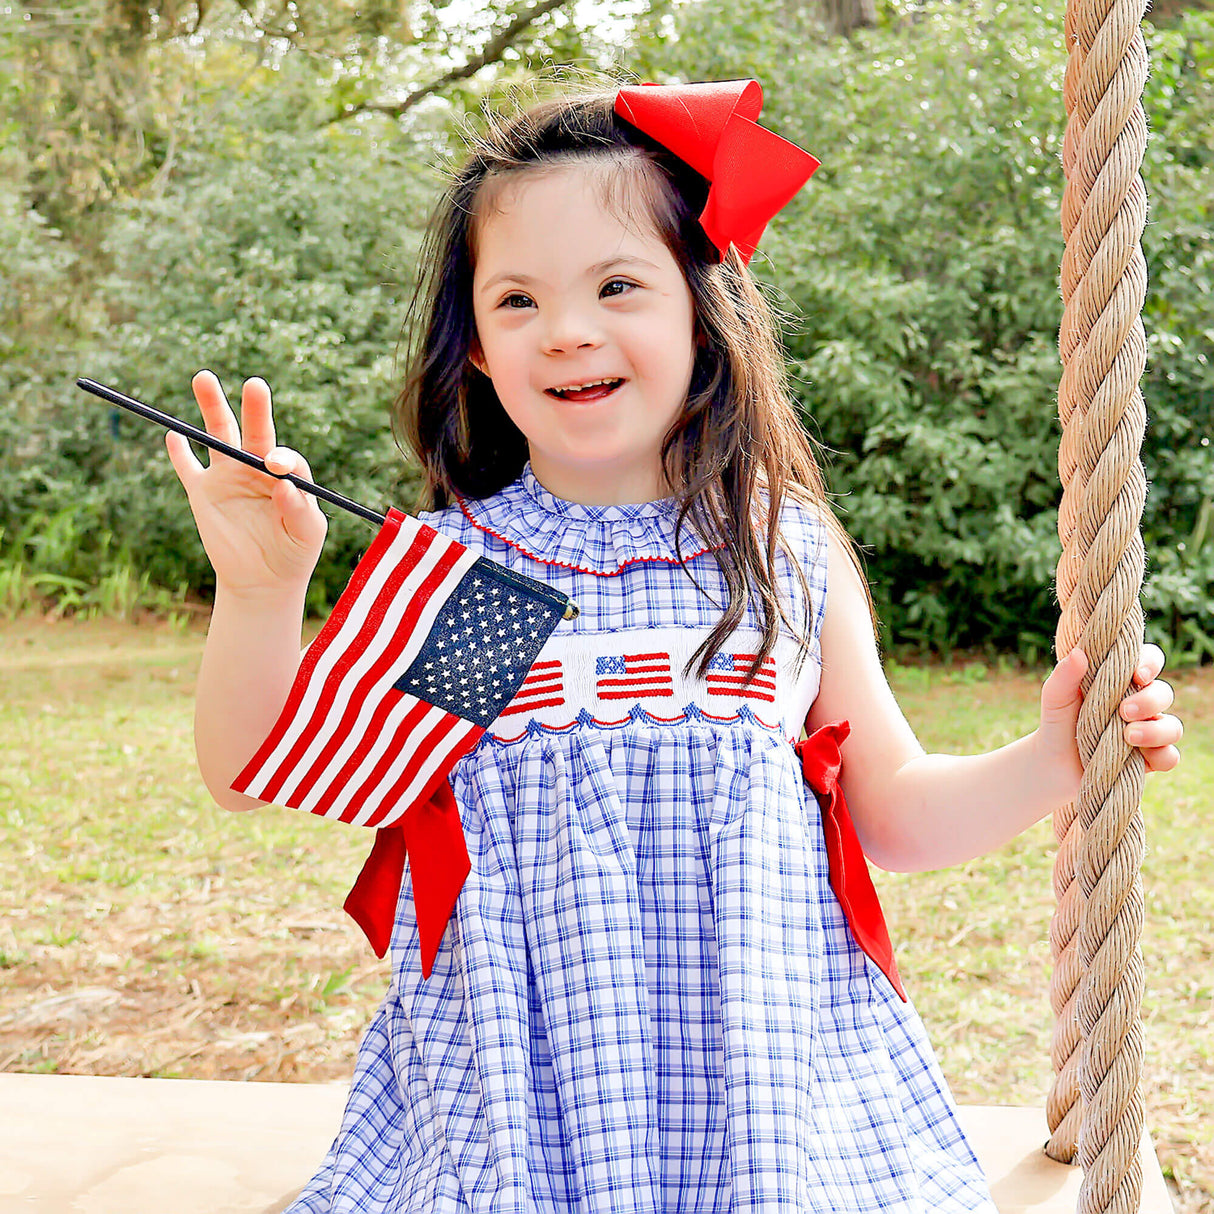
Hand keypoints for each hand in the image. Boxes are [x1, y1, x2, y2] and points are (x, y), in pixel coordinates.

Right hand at [166, 371, 327, 597]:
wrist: (263, 581)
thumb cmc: (294, 553)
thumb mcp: (307, 534)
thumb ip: (300, 509)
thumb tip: (284, 484)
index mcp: (286, 475)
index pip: (285, 456)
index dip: (283, 458)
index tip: (276, 465)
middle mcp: (256, 468)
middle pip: (254, 431)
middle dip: (255, 408)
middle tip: (256, 385)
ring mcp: (228, 477)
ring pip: (218, 435)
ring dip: (213, 407)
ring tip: (205, 378)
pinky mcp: (203, 493)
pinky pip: (188, 468)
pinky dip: (179, 454)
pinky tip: (174, 435)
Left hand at [1039, 644, 1181, 792]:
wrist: (1051, 768)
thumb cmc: (1057, 724)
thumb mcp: (1055, 699)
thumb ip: (1064, 677)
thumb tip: (1078, 653)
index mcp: (1120, 682)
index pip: (1148, 661)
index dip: (1150, 663)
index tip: (1137, 674)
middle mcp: (1139, 705)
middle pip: (1163, 693)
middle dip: (1150, 700)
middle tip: (1124, 711)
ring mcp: (1147, 733)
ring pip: (1173, 727)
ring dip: (1157, 730)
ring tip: (1128, 735)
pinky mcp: (1148, 761)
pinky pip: (1170, 757)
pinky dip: (1161, 755)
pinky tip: (1140, 756)